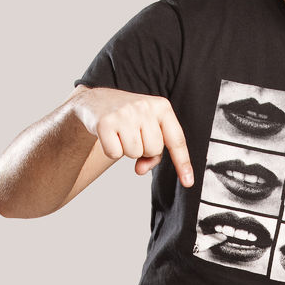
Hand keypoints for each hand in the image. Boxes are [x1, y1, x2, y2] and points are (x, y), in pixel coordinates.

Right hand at [75, 87, 193, 186]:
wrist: (96, 101)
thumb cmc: (128, 118)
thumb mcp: (148, 127)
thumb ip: (154, 152)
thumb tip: (140, 170)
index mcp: (161, 106)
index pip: (176, 139)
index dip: (182, 162)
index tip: (188, 182)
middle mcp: (144, 107)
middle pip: (154, 150)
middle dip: (144, 149)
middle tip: (133, 134)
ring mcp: (124, 113)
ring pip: (135, 153)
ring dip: (127, 150)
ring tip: (121, 133)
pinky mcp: (105, 122)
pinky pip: (115, 154)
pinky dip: (111, 151)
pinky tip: (109, 136)